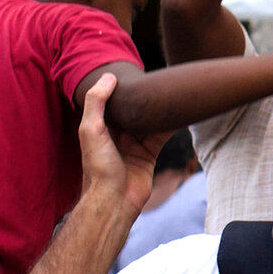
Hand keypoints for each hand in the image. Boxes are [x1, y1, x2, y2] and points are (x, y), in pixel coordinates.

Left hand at [78, 74, 167, 219]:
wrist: (114, 201)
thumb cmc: (98, 168)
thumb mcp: (91, 130)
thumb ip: (96, 102)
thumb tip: (110, 77)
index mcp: (99, 128)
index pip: (111, 103)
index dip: (121, 88)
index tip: (134, 72)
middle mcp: (116, 135)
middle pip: (133, 111)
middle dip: (144, 97)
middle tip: (157, 79)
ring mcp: (133, 145)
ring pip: (149, 121)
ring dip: (160, 109)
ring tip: (172, 92)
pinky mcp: (149, 155)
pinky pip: (162, 135)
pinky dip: (171, 125)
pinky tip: (180, 113)